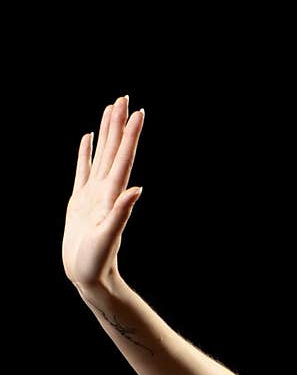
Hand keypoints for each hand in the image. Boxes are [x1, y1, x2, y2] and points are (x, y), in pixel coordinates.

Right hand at [62, 94, 144, 293]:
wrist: (88, 277)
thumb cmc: (96, 263)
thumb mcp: (107, 238)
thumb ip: (121, 214)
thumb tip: (136, 189)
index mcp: (112, 196)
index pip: (123, 159)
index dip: (130, 135)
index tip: (138, 112)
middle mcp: (106, 191)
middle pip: (114, 151)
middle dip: (119, 124)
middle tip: (125, 97)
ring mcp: (93, 195)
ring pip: (101, 155)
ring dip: (107, 132)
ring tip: (110, 109)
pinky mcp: (81, 201)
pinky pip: (83, 170)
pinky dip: (86, 153)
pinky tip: (89, 138)